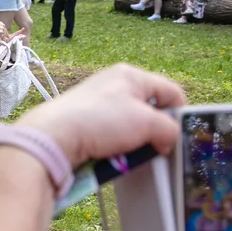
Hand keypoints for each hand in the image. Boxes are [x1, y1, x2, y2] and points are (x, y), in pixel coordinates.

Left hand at [17, 64, 185, 166]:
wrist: (53, 137)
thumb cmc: (101, 121)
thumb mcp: (147, 123)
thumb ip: (169, 129)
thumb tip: (168, 140)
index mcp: (131, 75)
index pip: (170, 91)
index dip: (179, 114)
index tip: (177, 136)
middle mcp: (112, 84)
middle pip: (148, 109)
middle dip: (153, 130)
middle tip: (153, 147)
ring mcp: (95, 102)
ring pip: (128, 125)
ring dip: (133, 142)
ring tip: (128, 153)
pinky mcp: (81, 121)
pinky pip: (109, 135)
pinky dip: (114, 146)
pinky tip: (110, 155)